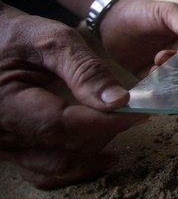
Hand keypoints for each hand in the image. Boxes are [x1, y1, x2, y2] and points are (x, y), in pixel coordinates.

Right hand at [0, 4, 148, 188]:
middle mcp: (1, 133)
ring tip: (120, 125)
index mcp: (5, 103)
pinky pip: (47, 168)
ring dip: (95, 149)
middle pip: (64, 149)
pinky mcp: (16, 149)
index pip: (61, 126)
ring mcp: (7, 146)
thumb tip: (119, 101)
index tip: (138, 113)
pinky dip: (78, 163)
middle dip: (105, 132)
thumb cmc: (20, 35)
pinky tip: (105, 151)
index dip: (104, 123)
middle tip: (133, 111)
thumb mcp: (53, 40)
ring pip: (58, 165)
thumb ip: (85, 70)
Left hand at [98, 0, 177, 77]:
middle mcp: (176, 54)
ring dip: (166, 74)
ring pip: (171, 77)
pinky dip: (154, 83)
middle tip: (164, 58)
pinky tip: (150, 75)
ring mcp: (160, 65)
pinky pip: (153, 84)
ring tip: (155, 63)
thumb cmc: (144, 10)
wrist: (112, 17)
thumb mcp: (168, 12)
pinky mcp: (144, 74)